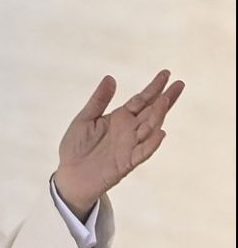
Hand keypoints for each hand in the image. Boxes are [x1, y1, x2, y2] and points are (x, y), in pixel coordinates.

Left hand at [54, 70, 184, 219]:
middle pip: (151, 112)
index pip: (140, 100)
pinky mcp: (126, 162)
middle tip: (178, 84)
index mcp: (119, 118)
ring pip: (149, 129)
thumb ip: (98, 100)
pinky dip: (151, 144)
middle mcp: (128, 130)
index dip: (153, 88)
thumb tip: (110, 78)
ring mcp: (129, 146)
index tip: (166, 73)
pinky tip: (160, 133)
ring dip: (158, 116)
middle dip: (164, 98)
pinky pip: (142, 152)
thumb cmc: (76, 147)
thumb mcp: (84, 118)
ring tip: (165, 101)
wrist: (69, 174)